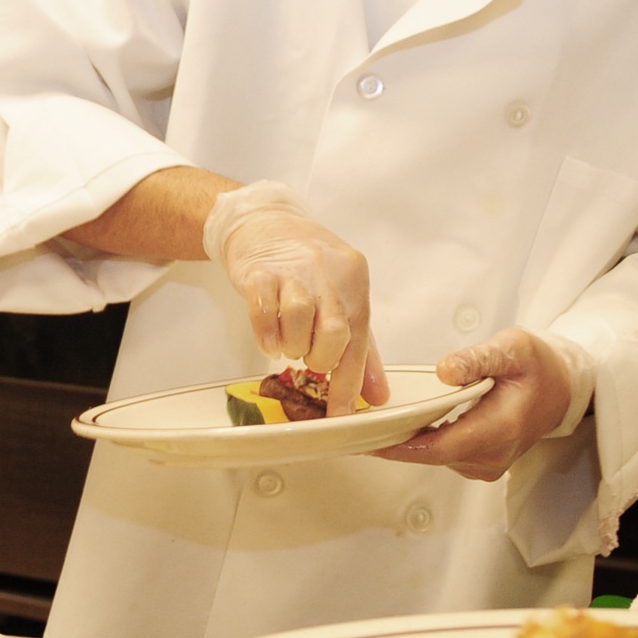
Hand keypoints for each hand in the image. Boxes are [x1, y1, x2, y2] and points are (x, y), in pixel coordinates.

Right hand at [206, 183, 388, 410]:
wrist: (264, 221)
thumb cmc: (306, 265)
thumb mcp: (341, 298)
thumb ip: (360, 348)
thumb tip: (378, 396)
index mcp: (355, 281)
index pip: (359, 341)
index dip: (349, 385)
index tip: (341, 417)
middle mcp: (329, 273)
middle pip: (334, 332)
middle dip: (319, 358)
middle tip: (307, 356)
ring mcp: (293, 270)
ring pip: (300, 320)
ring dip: (292, 346)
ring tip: (287, 344)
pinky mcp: (260, 271)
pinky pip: (264, 310)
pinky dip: (267, 334)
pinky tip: (269, 341)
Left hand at [373, 328, 574, 481]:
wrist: (562, 387)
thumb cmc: (538, 366)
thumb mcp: (512, 348)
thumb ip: (478, 358)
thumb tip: (445, 371)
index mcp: (502, 427)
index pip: (443, 447)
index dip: (403, 447)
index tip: (371, 439)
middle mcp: (494, 454)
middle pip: (432, 455)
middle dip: (393, 443)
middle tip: (354, 428)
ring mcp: (488, 463)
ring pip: (435, 458)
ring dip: (405, 443)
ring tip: (371, 422)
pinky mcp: (480, 463)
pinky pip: (442, 456)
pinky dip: (420, 443)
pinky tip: (400, 425)